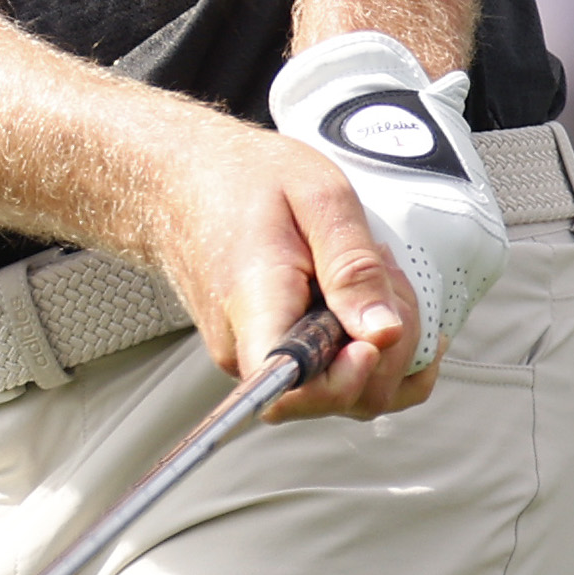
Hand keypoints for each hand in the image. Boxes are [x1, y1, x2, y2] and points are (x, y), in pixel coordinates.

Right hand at [269, 31, 506, 375]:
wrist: (180, 182)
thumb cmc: (240, 179)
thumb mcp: (316, 195)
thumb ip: (353, 264)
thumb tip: (384, 331)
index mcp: (253, 305)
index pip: (293, 385)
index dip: (347, 378)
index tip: (374, 336)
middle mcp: (250, 349)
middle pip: (343, 395)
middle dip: (393, 344)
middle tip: (385, 272)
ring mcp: (261, 359)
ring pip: (350, 392)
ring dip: (388, 345)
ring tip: (373, 277)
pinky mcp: (275, 359)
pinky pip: (338, 382)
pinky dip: (377, 353)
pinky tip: (375, 308)